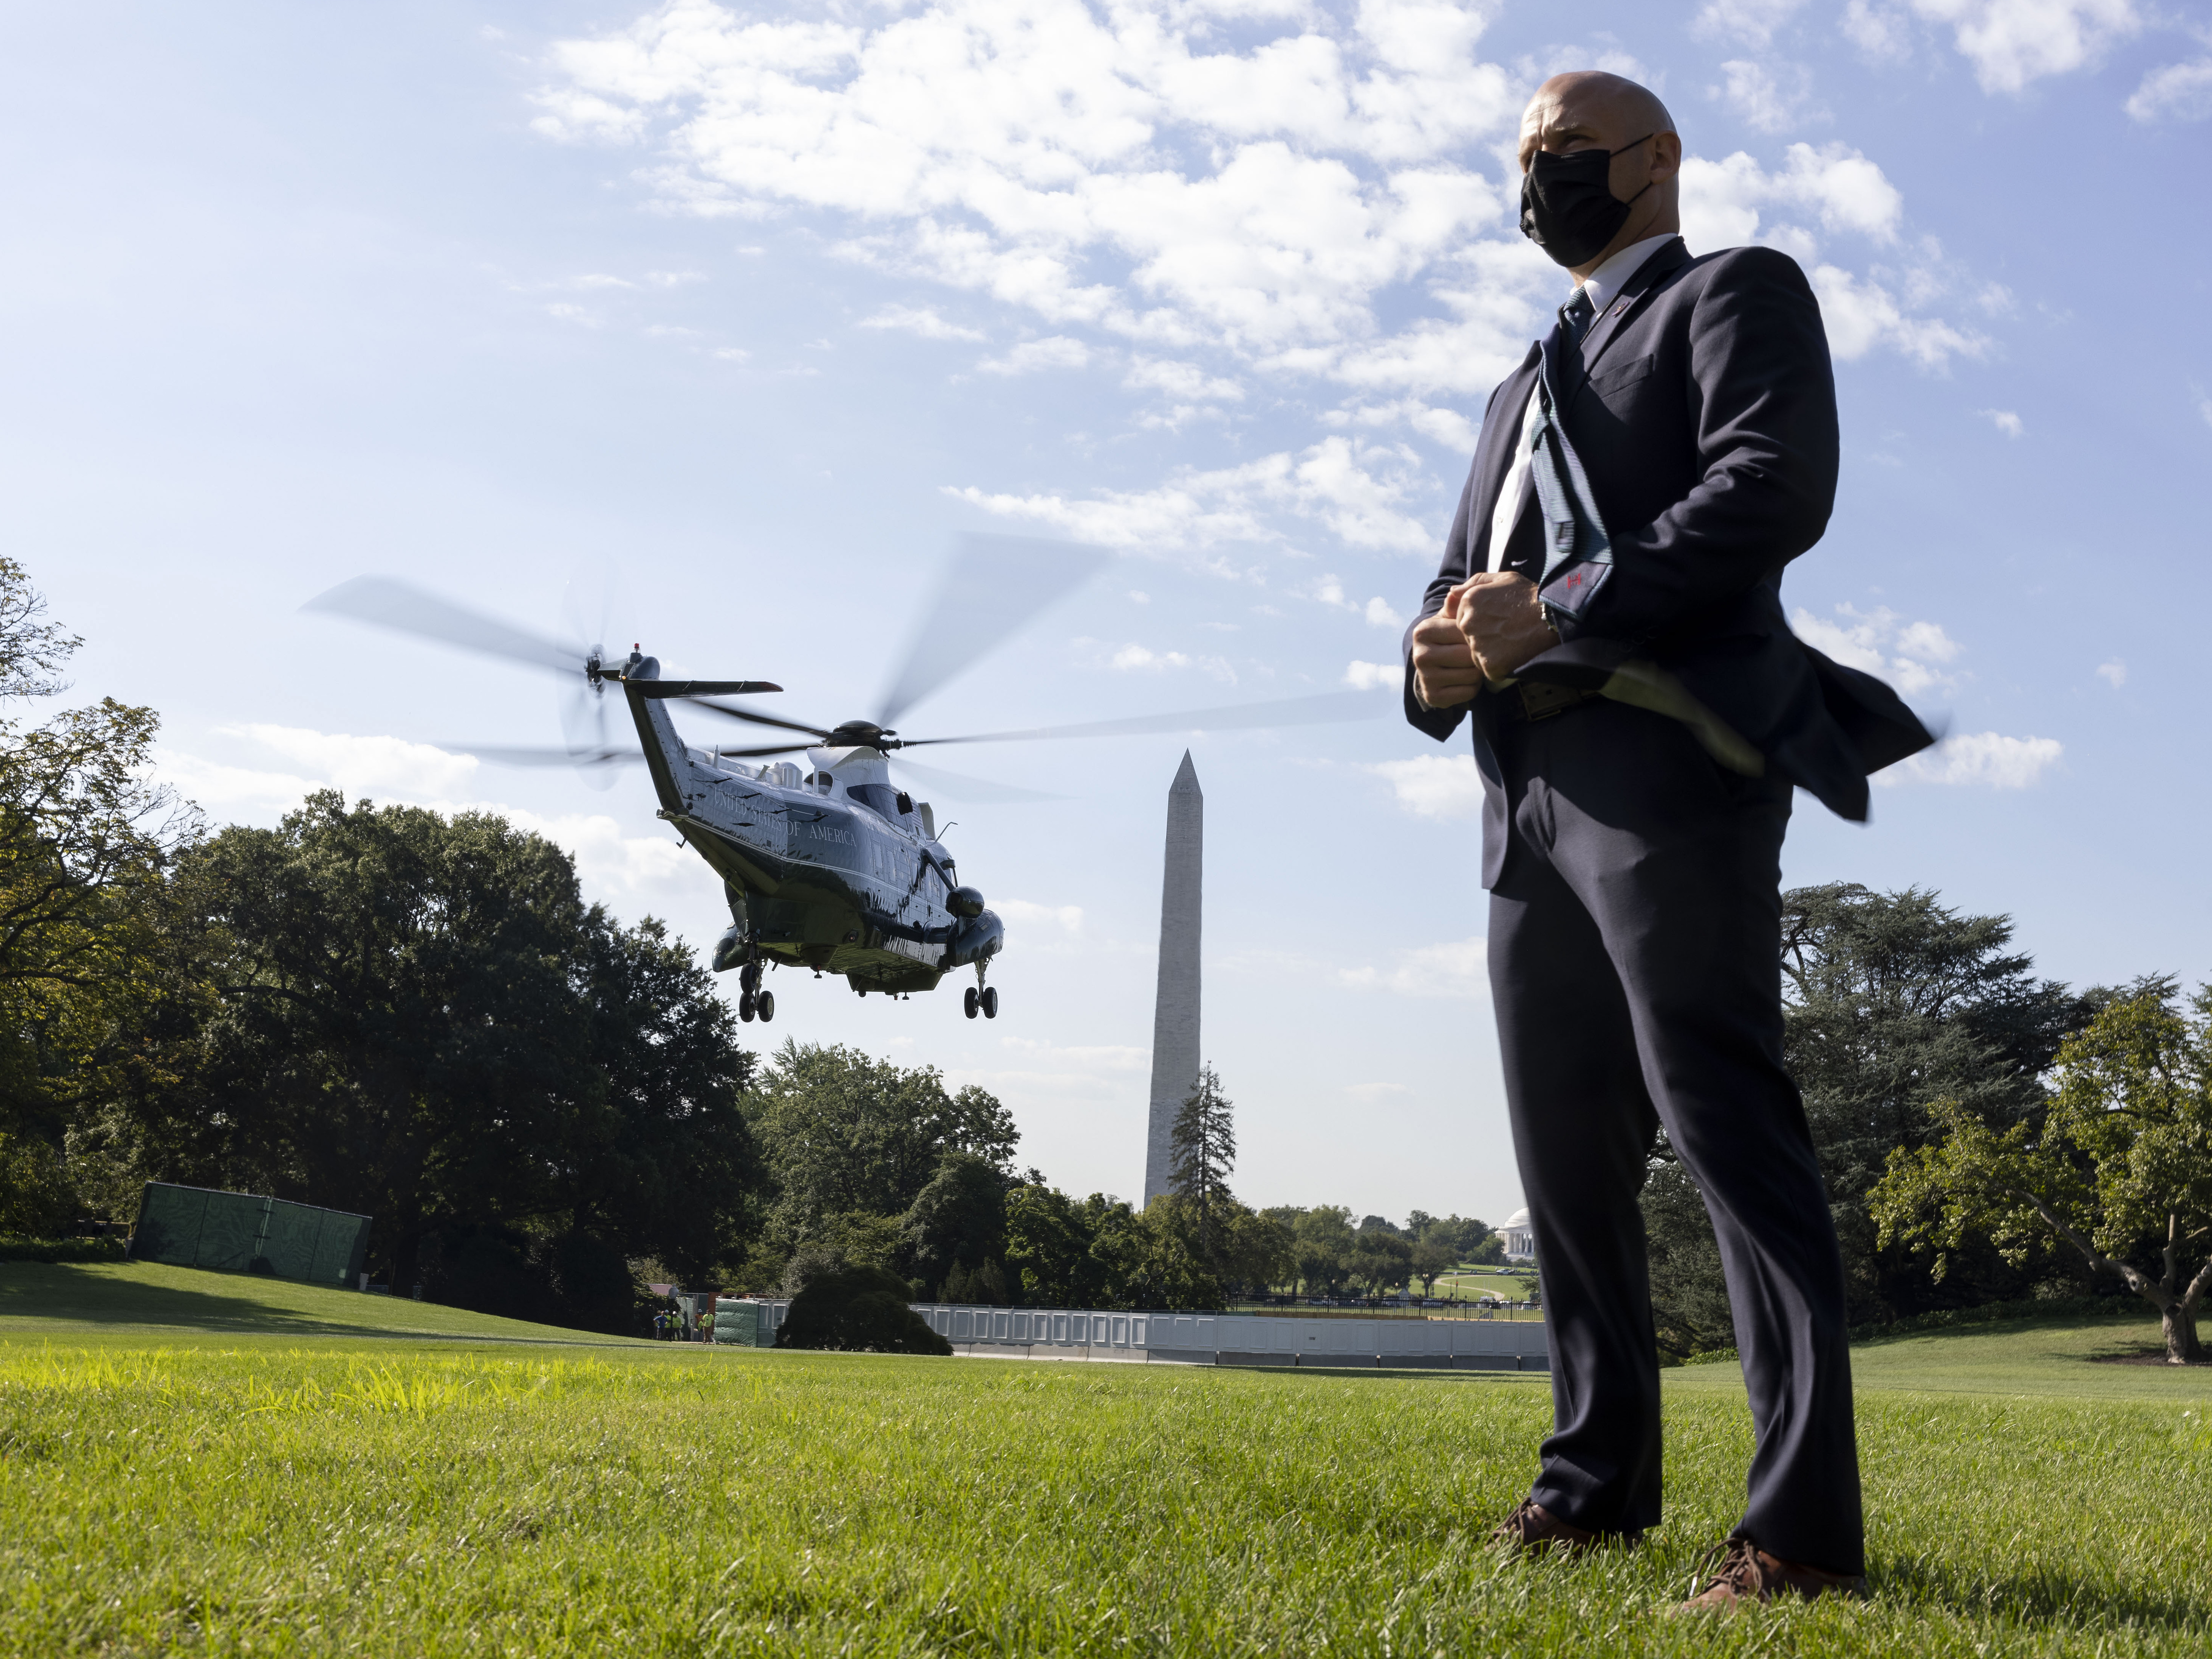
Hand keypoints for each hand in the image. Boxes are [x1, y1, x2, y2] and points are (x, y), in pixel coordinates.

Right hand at [1411, 590, 1483, 709]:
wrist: (1434, 666)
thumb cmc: (1449, 636)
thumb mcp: (1451, 618)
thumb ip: (1456, 605)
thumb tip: (1454, 594)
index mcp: (1423, 631)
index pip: (1464, 632)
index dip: (1477, 635)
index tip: (1476, 635)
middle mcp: (1420, 655)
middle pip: (1468, 656)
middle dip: (1478, 655)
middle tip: (1475, 654)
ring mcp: (1425, 678)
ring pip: (1471, 675)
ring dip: (1477, 672)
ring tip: (1469, 666)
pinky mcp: (1433, 697)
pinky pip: (1468, 692)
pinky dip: (1473, 687)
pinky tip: (1465, 680)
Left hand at [1455, 572, 1558, 680]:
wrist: (1553, 618)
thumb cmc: (1530, 597)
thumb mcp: (1503, 579)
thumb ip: (1475, 583)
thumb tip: (1452, 592)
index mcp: (1468, 602)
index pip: (1462, 619)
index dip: (1481, 621)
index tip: (1499, 619)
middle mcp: (1468, 624)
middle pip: (1468, 638)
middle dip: (1484, 637)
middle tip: (1507, 631)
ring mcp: (1478, 646)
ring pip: (1477, 655)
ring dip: (1491, 652)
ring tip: (1512, 642)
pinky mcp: (1490, 665)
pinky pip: (1489, 670)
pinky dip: (1500, 666)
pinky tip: (1515, 654)